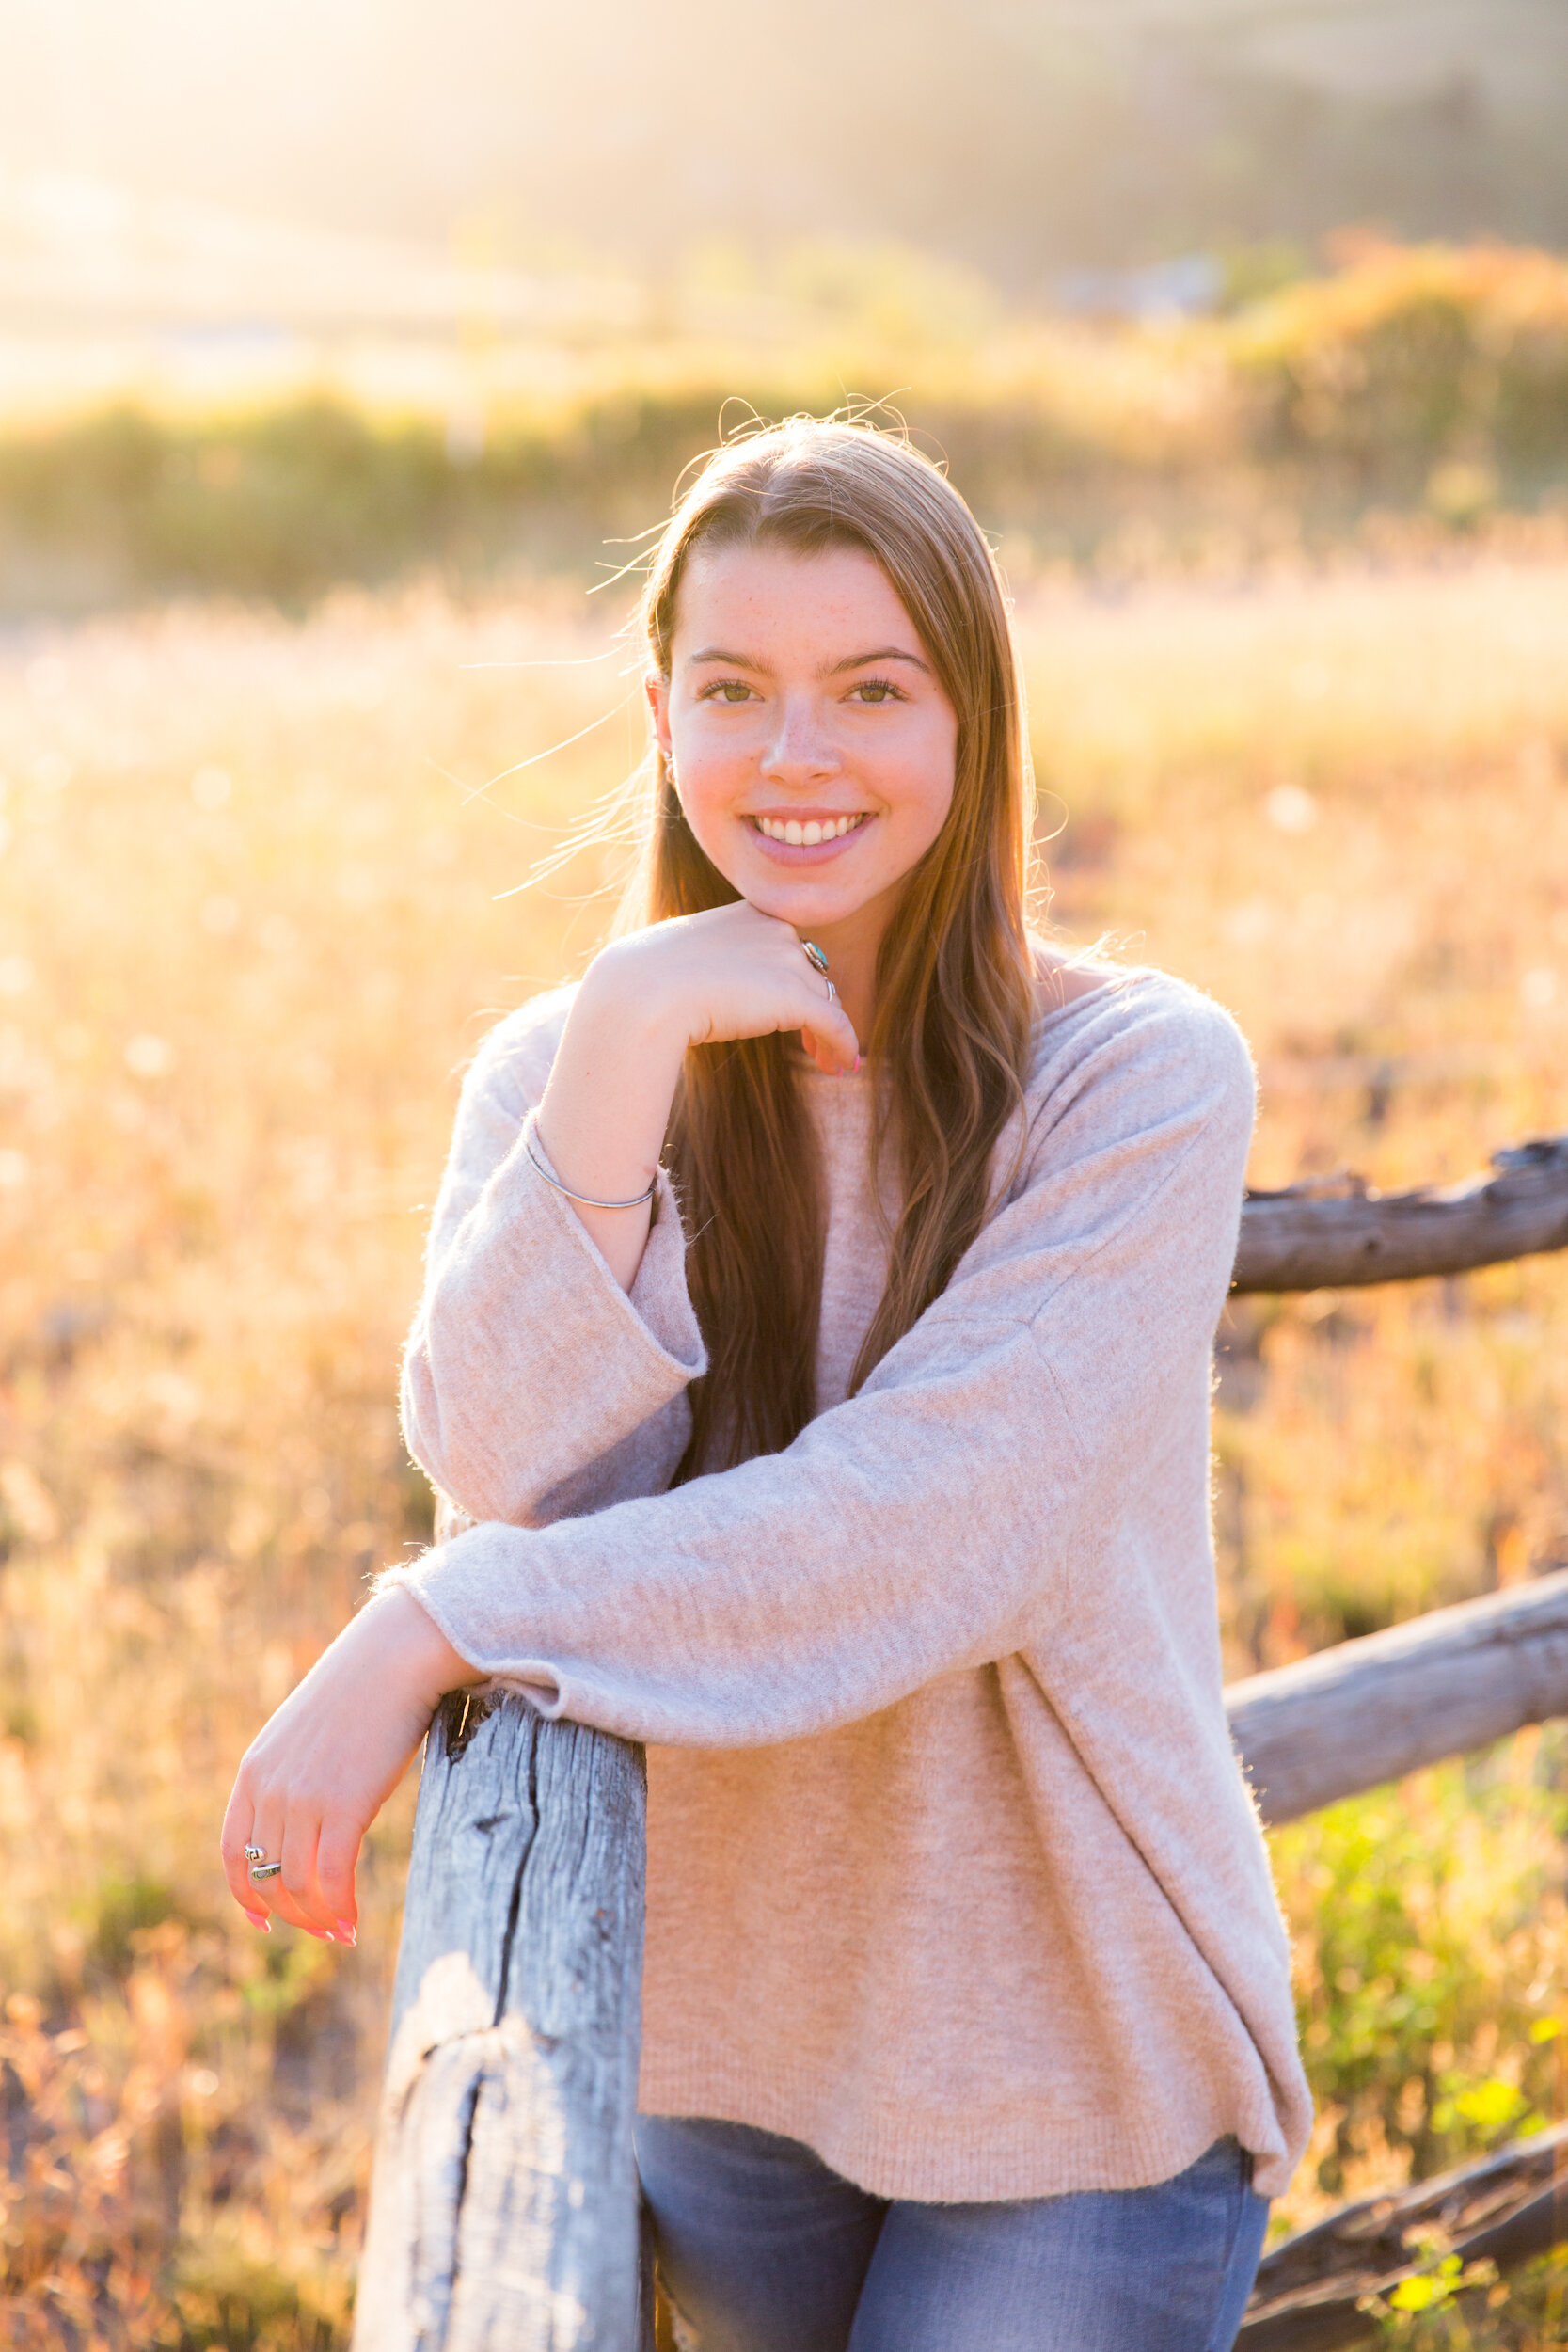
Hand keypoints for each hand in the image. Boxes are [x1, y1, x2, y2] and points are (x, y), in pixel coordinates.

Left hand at [219, 1585, 479, 1942]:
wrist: (396, 1655)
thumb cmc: (364, 1689)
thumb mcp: (310, 1732)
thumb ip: (297, 1772)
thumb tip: (310, 1813)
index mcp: (255, 1771)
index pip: (233, 1851)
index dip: (244, 1894)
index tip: (263, 1921)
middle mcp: (270, 1789)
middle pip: (266, 1877)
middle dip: (291, 1914)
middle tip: (323, 1930)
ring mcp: (304, 1799)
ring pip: (297, 1886)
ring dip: (318, 1919)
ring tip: (341, 1930)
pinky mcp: (344, 1806)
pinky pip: (333, 1878)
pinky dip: (340, 1909)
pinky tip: (355, 1922)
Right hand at [601, 900, 861, 1076]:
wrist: (644, 993)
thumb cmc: (647, 981)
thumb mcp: (679, 959)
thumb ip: (708, 966)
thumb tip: (709, 992)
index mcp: (749, 914)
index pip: (787, 947)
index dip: (795, 980)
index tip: (793, 1007)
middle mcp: (776, 930)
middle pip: (812, 974)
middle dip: (816, 1008)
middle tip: (812, 1043)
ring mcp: (788, 961)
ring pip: (826, 1000)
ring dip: (831, 1034)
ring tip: (829, 1064)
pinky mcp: (797, 997)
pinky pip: (835, 1024)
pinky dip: (844, 1046)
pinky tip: (844, 1068)